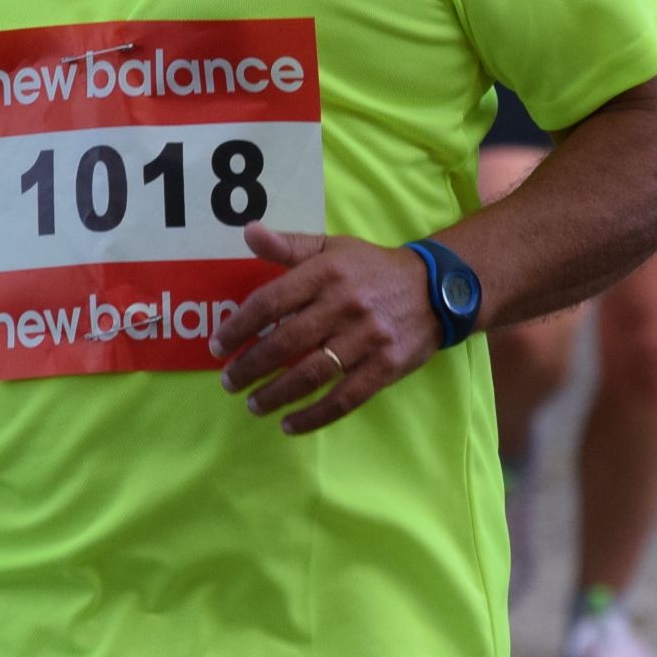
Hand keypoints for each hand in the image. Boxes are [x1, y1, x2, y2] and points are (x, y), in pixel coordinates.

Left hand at [210, 223, 440, 434]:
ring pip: (311, 374)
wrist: (437, 289)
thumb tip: (248, 231)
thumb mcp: (333, 246)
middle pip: (286, 342)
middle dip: (250, 366)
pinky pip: (344, 398)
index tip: (218, 345)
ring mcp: (366, 338)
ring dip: (276, 394)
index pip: (271, 301)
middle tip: (228, 381)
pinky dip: (314, 416)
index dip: (239, 326)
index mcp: (327, 272)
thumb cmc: (372, 268)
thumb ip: (289, 245)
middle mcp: (344, 305)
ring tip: (253, 405)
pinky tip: (289, 425)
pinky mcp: (385, 367)